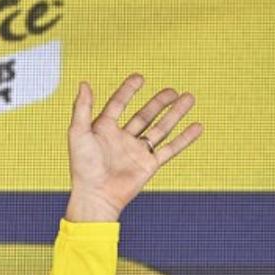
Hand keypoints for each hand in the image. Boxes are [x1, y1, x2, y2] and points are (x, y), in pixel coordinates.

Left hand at [65, 74, 201, 221]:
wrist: (96, 196)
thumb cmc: (83, 168)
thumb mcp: (78, 133)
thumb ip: (81, 108)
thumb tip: (84, 83)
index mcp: (103, 130)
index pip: (118, 104)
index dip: (128, 90)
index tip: (140, 77)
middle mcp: (121, 139)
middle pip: (144, 115)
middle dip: (159, 102)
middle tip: (172, 90)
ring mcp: (136, 152)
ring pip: (160, 128)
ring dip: (174, 114)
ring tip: (188, 98)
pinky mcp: (149, 165)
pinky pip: (170, 149)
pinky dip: (184, 138)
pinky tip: (197, 127)